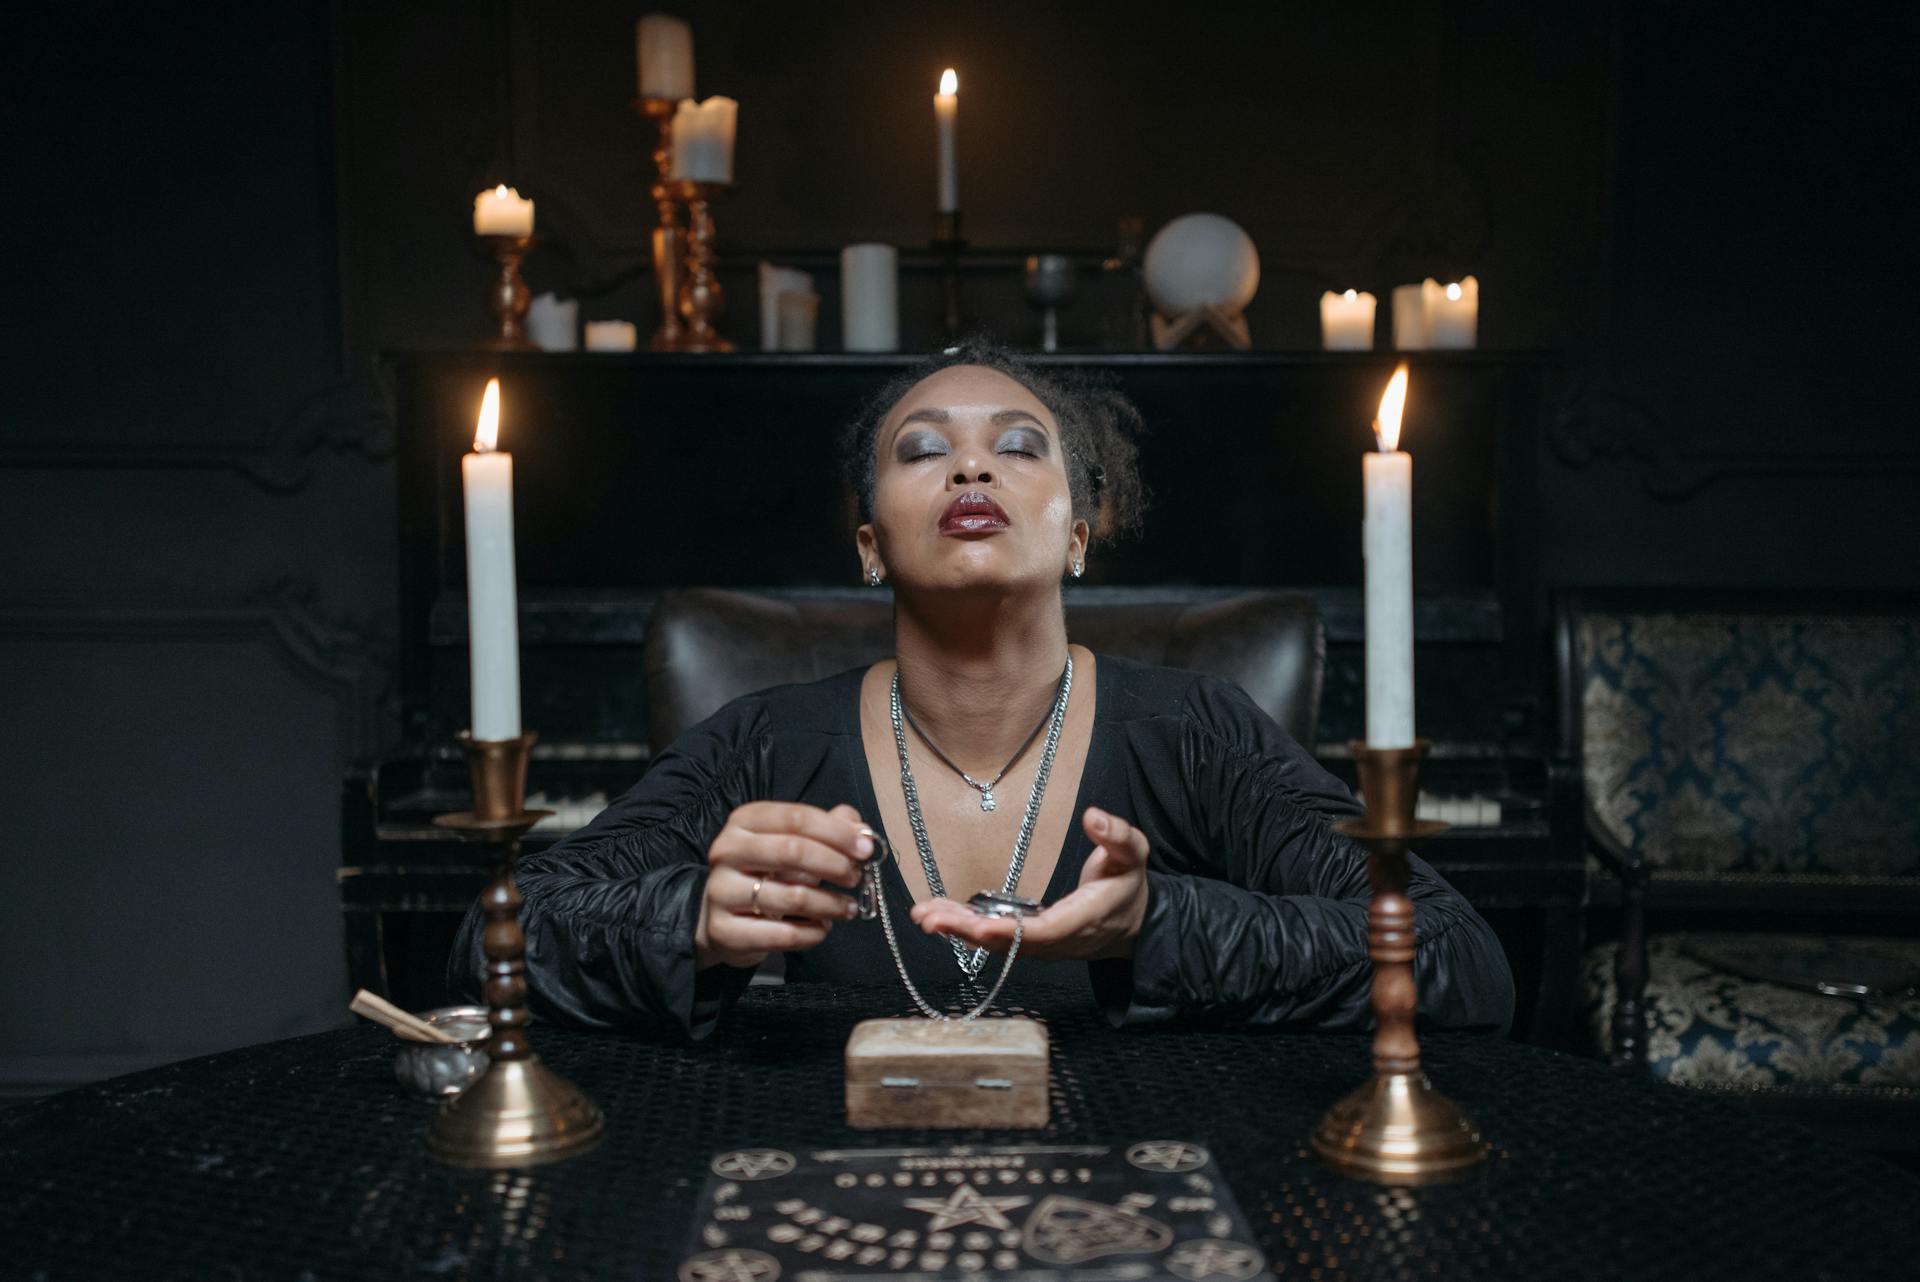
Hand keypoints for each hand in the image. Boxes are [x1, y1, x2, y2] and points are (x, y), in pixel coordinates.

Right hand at [695, 802, 873, 970]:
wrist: (719, 919)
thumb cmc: (763, 874)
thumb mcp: (789, 844)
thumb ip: (826, 830)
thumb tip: (860, 828)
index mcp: (744, 822)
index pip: (797, 818)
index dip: (837, 832)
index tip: (865, 848)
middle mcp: (727, 851)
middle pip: (793, 851)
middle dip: (835, 865)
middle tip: (855, 878)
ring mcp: (721, 891)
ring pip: (793, 897)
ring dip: (830, 904)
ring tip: (846, 908)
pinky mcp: (724, 930)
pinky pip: (783, 935)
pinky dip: (813, 933)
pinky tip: (823, 928)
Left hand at [909, 806, 1148, 962]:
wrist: (1132, 921)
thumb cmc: (1128, 884)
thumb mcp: (1134, 854)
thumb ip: (1118, 836)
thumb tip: (1093, 817)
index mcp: (1084, 919)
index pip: (1045, 931)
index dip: (1012, 931)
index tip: (980, 924)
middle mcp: (1058, 940)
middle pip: (1010, 942)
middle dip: (968, 932)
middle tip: (930, 919)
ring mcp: (1042, 946)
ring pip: (997, 944)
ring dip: (958, 930)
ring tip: (923, 916)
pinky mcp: (1030, 943)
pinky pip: (995, 940)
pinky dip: (965, 929)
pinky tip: (938, 917)